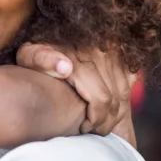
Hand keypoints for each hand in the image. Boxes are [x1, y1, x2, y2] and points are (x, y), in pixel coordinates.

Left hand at [16, 44, 136, 137]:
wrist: (49, 28)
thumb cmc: (35, 48)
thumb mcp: (29, 53)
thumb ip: (41, 59)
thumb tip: (65, 68)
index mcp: (81, 57)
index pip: (101, 98)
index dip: (95, 119)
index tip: (83, 128)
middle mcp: (102, 53)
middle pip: (116, 99)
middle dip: (107, 121)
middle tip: (94, 132)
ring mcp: (114, 52)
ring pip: (125, 92)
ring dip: (117, 113)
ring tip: (102, 124)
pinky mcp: (121, 52)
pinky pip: (130, 79)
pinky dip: (124, 97)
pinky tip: (115, 110)